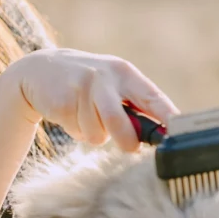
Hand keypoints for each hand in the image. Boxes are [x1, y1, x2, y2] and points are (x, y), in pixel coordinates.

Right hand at [8, 48, 178, 150]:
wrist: (39, 69)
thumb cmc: (87, 84)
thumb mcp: (112, 85)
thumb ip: (134, 106)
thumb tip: (159, 135)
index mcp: (124, 73)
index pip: (153, 97)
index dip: (167, 117)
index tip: (179, 133)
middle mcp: (104, 76)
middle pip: (119, 120)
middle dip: (126, 140)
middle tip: (129, 147)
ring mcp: (81, 88)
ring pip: (98, 133)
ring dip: (94, 134)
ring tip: (86, 117)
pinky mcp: (61, 100)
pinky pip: (78, 132)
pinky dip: (76, 130)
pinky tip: (69, 113)